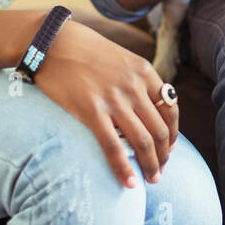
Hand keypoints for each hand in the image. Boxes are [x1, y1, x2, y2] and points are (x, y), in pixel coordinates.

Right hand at [31, 21, 177, 187]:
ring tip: (152, 179)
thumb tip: (145, 107)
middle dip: (164, 154)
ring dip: (151, 165)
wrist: (51, 42)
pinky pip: (113, 147)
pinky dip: (124, 169)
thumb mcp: (120, 57)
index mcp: (144, 71)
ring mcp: (114, 99)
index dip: (173, 133)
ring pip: (143, 141)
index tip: (168, 147)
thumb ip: (135, 79)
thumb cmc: (83, 49)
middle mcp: (134, 86)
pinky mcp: (91, 111)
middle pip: (160, 129)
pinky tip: (129, 183)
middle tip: (160, 169)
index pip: (171, 108)